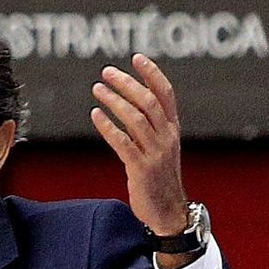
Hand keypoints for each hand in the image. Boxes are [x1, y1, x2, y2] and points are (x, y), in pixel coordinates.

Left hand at [89, 54, 189, 237]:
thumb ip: (149, 126)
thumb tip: (129, 102)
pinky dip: (108, 127)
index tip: (136, 57)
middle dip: (128, 84)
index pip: (166, 94)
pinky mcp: (142, 169)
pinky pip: (124, 143)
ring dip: (115, 101)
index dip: (152, 74)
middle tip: (106, 72)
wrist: (168, 211)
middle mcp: (167, 138)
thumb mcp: (160, 147)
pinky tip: (95, 115)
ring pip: (136, 119)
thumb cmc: (159, 178)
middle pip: (149, 102)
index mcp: (173, 130)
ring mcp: (156, 153)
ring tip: (97, 89)